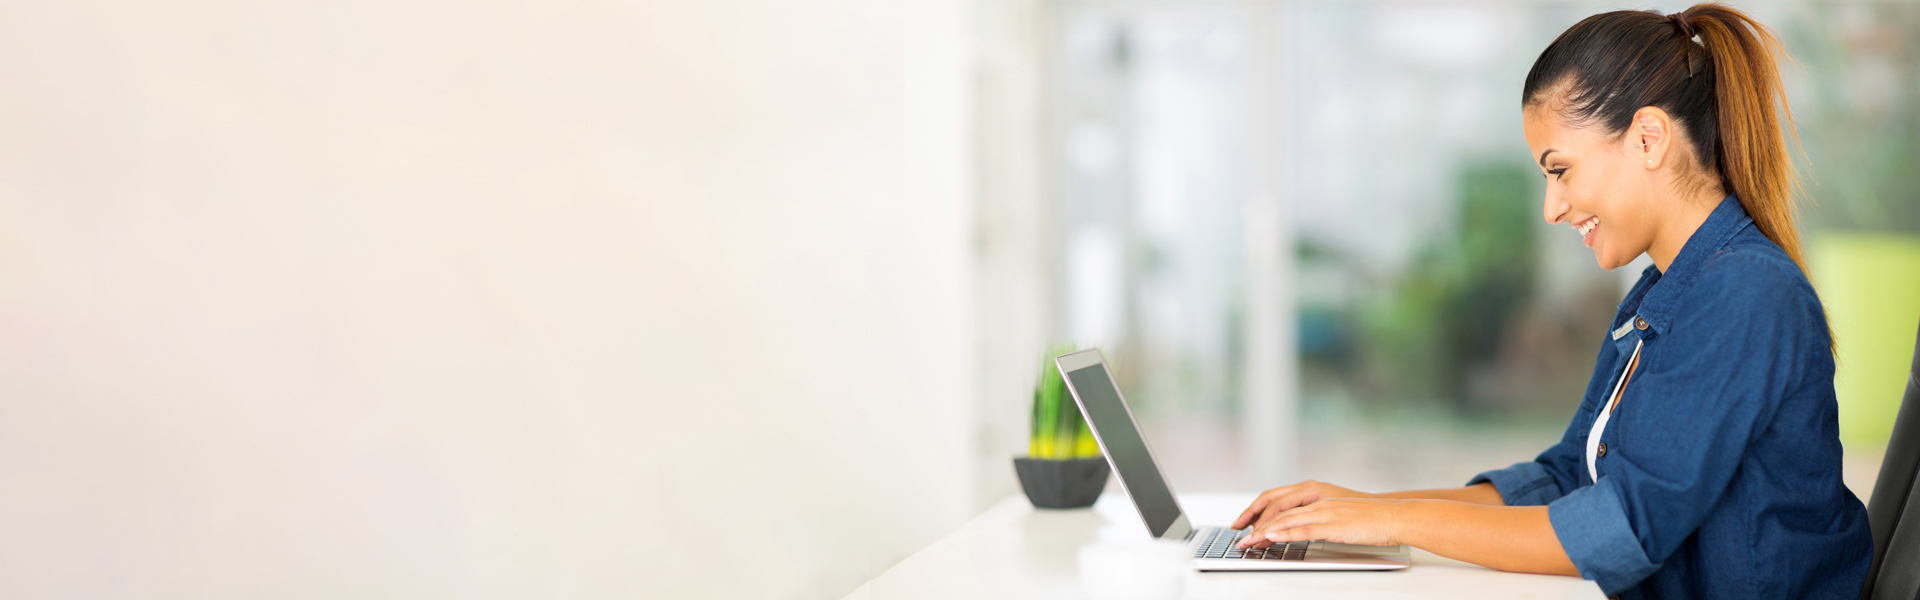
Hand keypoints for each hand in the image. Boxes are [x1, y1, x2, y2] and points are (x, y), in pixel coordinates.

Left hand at [1238, 497, 1411, 548]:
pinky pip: (1303, 529)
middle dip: (1255, 525)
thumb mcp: (1342, 516)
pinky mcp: (1333, 525)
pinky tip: (1272, 537)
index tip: (1247, 526)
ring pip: (1286, 520)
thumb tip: (1308, 530)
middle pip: (1278, 511)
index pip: (1282, 504)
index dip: (1261, 514)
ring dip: (1264, 532)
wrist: (1396, 517)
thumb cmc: (1373, 519)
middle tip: (1240, 538)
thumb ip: (1323, 520)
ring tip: (1248, 543)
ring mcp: (1325, 512)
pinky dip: (1285, 533)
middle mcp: (1318, 502)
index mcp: (1319, 498)